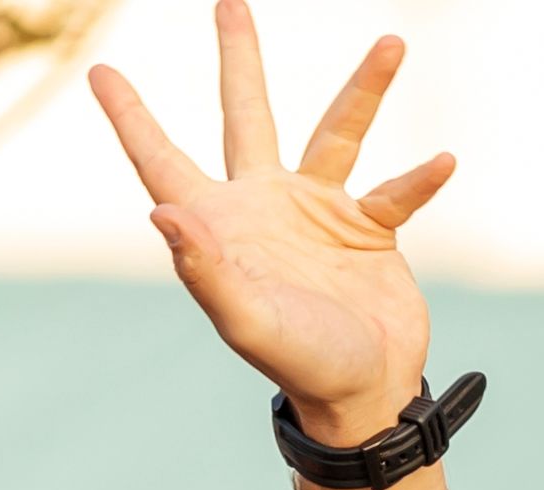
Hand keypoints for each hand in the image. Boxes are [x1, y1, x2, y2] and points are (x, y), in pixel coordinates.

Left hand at [93, 3, 456, 459]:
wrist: (364, 395)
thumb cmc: (299, 364)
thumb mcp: (247, 321)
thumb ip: (205, 269)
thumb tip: (162, 212)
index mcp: (222, 224)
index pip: (164, 161)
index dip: (131, 118)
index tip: (101, 73)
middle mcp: (266, 205)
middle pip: (247, 115)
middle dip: (239, 60)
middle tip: (230, 3)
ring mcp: (320, 212)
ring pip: (338, 131)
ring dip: (365, 90)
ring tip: (392, 45)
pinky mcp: (370, 230)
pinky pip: (396, 191)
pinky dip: (419, 179)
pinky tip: (442, 162)